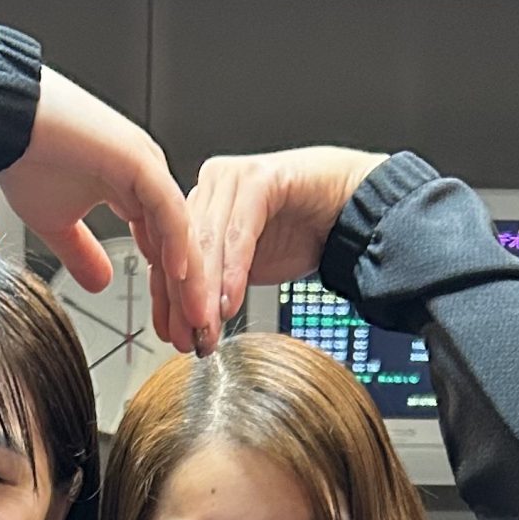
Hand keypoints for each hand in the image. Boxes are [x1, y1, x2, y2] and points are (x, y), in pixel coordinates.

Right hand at [1, 67, 211, 347]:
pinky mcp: (137, 160)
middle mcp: (146, 178)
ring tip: (200, 318)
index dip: (171, 293)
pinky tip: (182, 276)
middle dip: (189, 296)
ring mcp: (145, 167)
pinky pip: (166, 207)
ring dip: (190, 279)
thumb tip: (100, 284)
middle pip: (179, 245)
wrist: (4, 118)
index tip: (175, 331)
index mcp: (131, 190)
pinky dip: (177, 242)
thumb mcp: (57, 223)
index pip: (162, 249)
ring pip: (180, 231)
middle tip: (197, 337)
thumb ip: (82, 254)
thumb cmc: (25, 158)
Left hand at [182, 146, 388, 331]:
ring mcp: (233, 179)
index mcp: (202, 204)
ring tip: (205, 328)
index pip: (172, 255)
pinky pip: (239, 232)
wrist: (350, 213)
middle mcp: (212, 186)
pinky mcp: (259, 179)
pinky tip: (229, 303)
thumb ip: (215, 289)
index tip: (170, 336)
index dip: (168, 300)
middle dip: (183, 302)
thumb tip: (189, 327)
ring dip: (205, 292)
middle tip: (185, 340)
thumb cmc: (302, 234)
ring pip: (208, 243)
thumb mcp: (248, 272)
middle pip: (184, 251)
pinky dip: (233, 272)